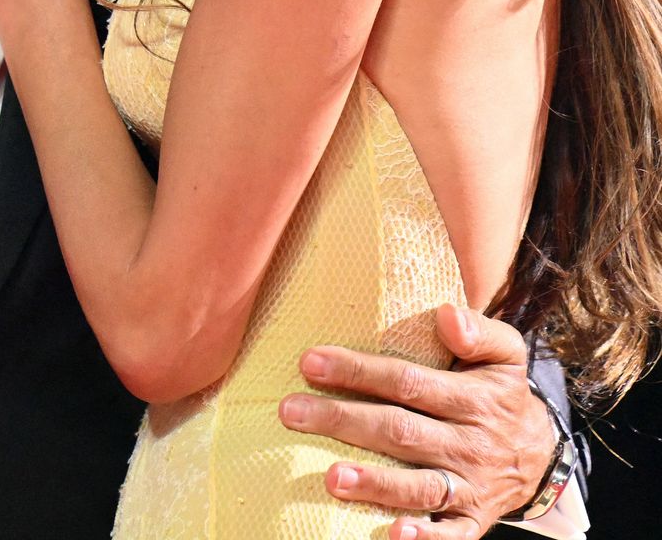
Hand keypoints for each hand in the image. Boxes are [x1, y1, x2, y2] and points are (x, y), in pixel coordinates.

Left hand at [279, 304, 554, 538]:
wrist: (541, 454)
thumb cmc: (503, 392)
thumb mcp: (507, 352)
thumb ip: (479, 330)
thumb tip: (446, 315)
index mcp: (472, 398)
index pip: (407, 381)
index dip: (358, 371)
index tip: (310, 363)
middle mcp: (468, 443)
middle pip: (399, 431)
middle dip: (343, 421)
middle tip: (291, 412)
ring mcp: (469, 486)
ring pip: (418, 486)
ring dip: (374, 483)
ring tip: (331, 477)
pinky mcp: (472, 521)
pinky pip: (450, 535)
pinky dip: (424, 538)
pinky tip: (392, 534)